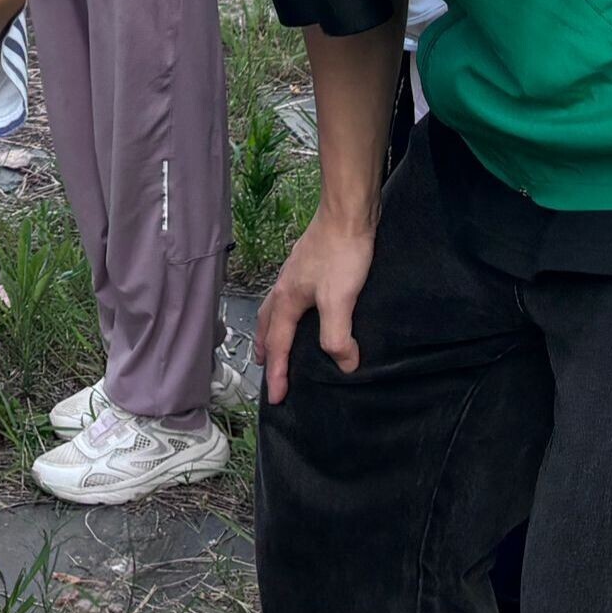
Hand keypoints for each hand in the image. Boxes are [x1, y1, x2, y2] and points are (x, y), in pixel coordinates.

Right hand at [257, 205, 376, 404]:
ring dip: (271, 330)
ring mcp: (294, 275)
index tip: (277, 398)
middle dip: (264, 349)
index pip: (277, 345)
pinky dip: (287, 312)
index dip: (277, 374)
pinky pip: (289, 298)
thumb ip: (337, 336)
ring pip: (274, 310)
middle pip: (266, 326)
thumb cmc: (341, 254)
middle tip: (264, 368)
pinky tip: (303, 308)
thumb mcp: (340, 300)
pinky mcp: (308, 265)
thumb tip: (344, 365)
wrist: (347, 214)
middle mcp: (284, 288)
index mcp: (286, 301)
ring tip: (274, 341)